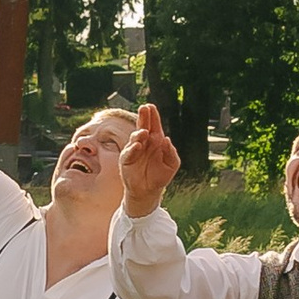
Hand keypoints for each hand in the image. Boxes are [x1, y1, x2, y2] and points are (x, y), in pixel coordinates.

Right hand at [118, 102, 180, 220]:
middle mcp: (144, 143)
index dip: (153, 116)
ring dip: (139, 134)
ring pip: (135, 138)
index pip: (154, 126)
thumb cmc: (160, 176)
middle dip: (143, 117)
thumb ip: (171, 152)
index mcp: (156, 141)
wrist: (148, 191)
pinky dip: (133, 148)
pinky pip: (129, 152)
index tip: (151, 106)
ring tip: (144, 132)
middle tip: (144, 108)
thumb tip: (166, 140)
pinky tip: (138, 145)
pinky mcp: (126, 160)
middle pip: (143, 126)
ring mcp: (134, 150)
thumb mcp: (172, 164)